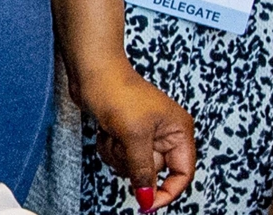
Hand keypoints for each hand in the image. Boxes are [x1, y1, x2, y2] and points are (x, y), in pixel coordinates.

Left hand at [79, 65, 194, 209]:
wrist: (90, 71)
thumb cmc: (116, 91)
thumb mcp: (133, 136)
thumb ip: (143, 170)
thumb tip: (147, 199)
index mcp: (178, 130)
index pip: (182, 173)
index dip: (167, 191)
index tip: (147, 204)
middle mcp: (165, 133)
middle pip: (154, 172)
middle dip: (133, 162)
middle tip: (123, 142)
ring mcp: (144, 134)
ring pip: (134, 167)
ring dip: (118, 156)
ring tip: (113, 133)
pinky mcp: (126, 134)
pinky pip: (120, 158)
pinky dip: (110, 149)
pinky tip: (106, 131)